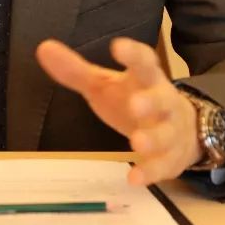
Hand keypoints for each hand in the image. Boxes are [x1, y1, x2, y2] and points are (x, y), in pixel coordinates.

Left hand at [36, 37, 201, 185]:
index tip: (118, 47)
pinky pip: (163, 165)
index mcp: (145, 78)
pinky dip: (150, 172)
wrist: (181, 129)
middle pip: (161, 99)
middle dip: (150, 101)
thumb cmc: (133, 99)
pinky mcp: (171, 158)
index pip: (142, 61)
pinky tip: (134, 178)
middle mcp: (162, 101)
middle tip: (135, 104)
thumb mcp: (103, 84)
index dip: (132, 54)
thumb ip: (75, 70)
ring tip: (136, 143)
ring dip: (153, 139)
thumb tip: (43, 48)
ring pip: (166, 134)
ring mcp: (170, 130)